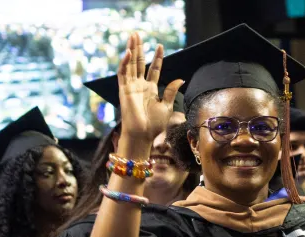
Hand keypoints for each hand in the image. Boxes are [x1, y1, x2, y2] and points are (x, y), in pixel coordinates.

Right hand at [116, 32, 182, 147]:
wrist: (143, 135)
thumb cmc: (154, 125)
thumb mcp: (167, 106)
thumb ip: (171, 91)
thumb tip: (181, 78)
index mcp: (151, 89)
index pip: (153, 69)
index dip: (157, 57)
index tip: (160, 46)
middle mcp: (140, 86)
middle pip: (139, 62)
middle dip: (139, 48)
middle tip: (138, 34)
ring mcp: (131, 86)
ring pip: (130, 64)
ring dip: (131, 50)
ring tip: (132, 36)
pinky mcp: (124, 90)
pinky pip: (123, 73)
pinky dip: (124, 63)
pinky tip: (128, 52)